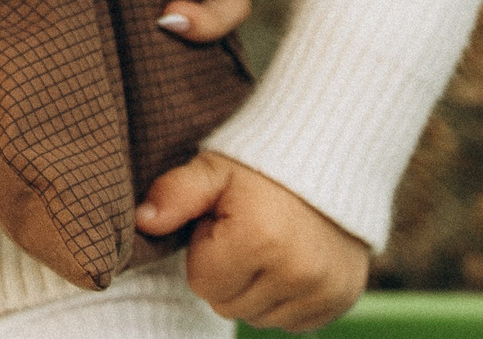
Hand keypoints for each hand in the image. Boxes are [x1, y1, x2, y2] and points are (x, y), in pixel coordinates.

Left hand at [138, 149, 368, 330]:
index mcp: (260, 240)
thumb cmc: (261, 164)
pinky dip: (283, 298)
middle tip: (245, 230)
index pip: (203, 283)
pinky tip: (288, 261)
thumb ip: (174, 195)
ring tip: (268, 243)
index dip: (205, 251)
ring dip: (254, 288)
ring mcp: (324, 290)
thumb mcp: (213, 169)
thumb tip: (142, 222)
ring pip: (258, 317)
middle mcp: (297, 272)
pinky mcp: (341, 300)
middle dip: (227, 272)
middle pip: (229, 305)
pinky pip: (291, 322)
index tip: (223, 222)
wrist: (332, 160)